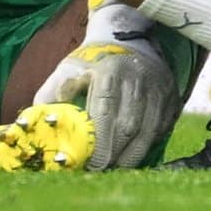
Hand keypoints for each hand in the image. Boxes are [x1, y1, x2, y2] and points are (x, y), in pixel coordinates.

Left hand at [33, 41, 179, 168]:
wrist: (128, 39)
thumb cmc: (93, 61)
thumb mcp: (70, 69)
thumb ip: (52, 92)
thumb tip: (39, 120)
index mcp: (108, 71)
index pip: (105, 111)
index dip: (99, 141)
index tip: (90, 164)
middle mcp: (136, 78)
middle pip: (128, 126)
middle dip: (114, 154)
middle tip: (101, 171)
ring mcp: (157, 88)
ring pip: (147, 132)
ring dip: (131, 156)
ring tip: (115, 168)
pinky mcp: (171, 99)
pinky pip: (160, 130)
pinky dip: (146, 146)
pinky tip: (132, 155)